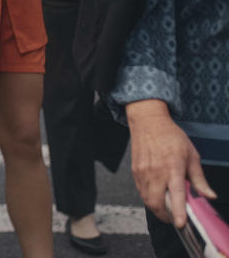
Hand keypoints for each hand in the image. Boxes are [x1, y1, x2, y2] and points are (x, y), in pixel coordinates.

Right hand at [126, 99, 216, 226]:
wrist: (148, 122)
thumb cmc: (172, 137)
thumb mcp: (191, 155)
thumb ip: (199, 178)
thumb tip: (209, 196)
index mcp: (173, 167)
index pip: (175, 194)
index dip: (177, 211)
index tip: (180, 224)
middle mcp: (156, 172)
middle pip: (156, 202)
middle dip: (165, 216)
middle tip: (174, 218)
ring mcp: (143, 172)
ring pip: (147, 200)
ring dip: (157, 209)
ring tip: (166, 209)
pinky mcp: (135, 171)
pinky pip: (141, 191)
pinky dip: (149, 198)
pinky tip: (157, 196)